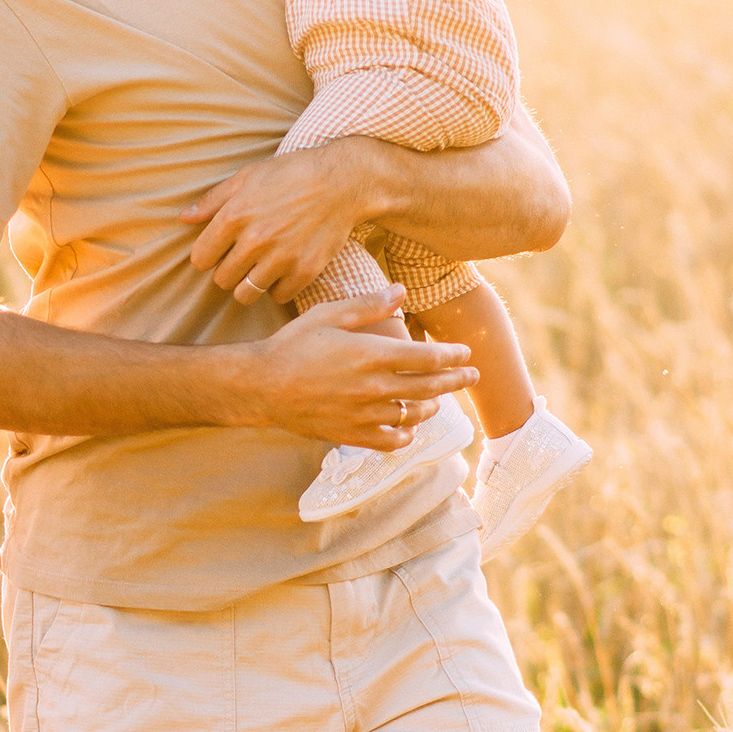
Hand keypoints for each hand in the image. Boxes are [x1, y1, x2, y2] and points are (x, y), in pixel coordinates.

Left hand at [183, 136, 394, 303]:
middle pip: (221, 280)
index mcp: (234, 217)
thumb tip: (183, 218)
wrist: (341, 181)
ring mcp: (281, 258)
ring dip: (249, 284)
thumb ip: (213, 201)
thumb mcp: (247, 177)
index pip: (201, 259)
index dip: (208, 256)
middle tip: (243, 259)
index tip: (220, 251)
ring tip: (260, 269)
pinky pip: (278, 296)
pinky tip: (283, 271)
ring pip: (245, 294)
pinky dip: (278, 287)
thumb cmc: (291, 174)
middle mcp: (254, 240)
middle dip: (228, 271)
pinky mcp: (305, 270)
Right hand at [243, 292, 478, 446]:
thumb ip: (369, 305)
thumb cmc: (292, 345)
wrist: (260, 386)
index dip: (452, 355)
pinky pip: (388, 441)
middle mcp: (372, 387)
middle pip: (429, 387)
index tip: (465, 352)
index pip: (427, 358)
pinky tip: (407, 428)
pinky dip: (404, 436)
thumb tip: (401, 290)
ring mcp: (362, 414)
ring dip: (431, 407)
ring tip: (437, 401)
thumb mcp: (329, 315)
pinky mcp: (350, 434)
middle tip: (472, 375)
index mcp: (371, 355)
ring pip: (412, 415)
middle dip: (455, 380)